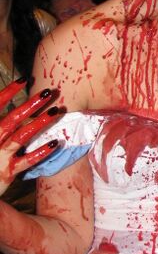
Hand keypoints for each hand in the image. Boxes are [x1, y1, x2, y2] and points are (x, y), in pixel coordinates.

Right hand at [0, 80, 62, 197]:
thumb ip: (2, 125)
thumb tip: (10, 112)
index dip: (7, 93)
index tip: (23, 80)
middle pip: (11, 119)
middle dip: (30, 104)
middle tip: (48, 92)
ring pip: (21, 137)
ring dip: (39, 123)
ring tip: (56, 111)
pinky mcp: (6, 173)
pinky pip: (26, 161)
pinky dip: (40, 152)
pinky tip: (55, 143)